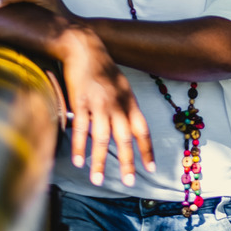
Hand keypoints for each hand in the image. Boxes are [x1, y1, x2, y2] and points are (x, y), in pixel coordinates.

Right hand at [57, 26, 154, 187]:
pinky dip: (80, 147)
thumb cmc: (104, 69)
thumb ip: (125, 108)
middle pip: (125, 138)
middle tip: (129, 182)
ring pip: (101, 138)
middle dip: (127, 162)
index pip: (142, 130)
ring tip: (98, 180)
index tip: (150, 168)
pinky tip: (79, 162)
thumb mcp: (122, 87)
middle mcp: (117, 104)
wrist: (85, 48)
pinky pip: (81, 129)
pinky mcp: (80, 102)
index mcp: (130, 102)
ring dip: (100, 161)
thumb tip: (128, 130)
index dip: (147, 150)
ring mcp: (99, 104)